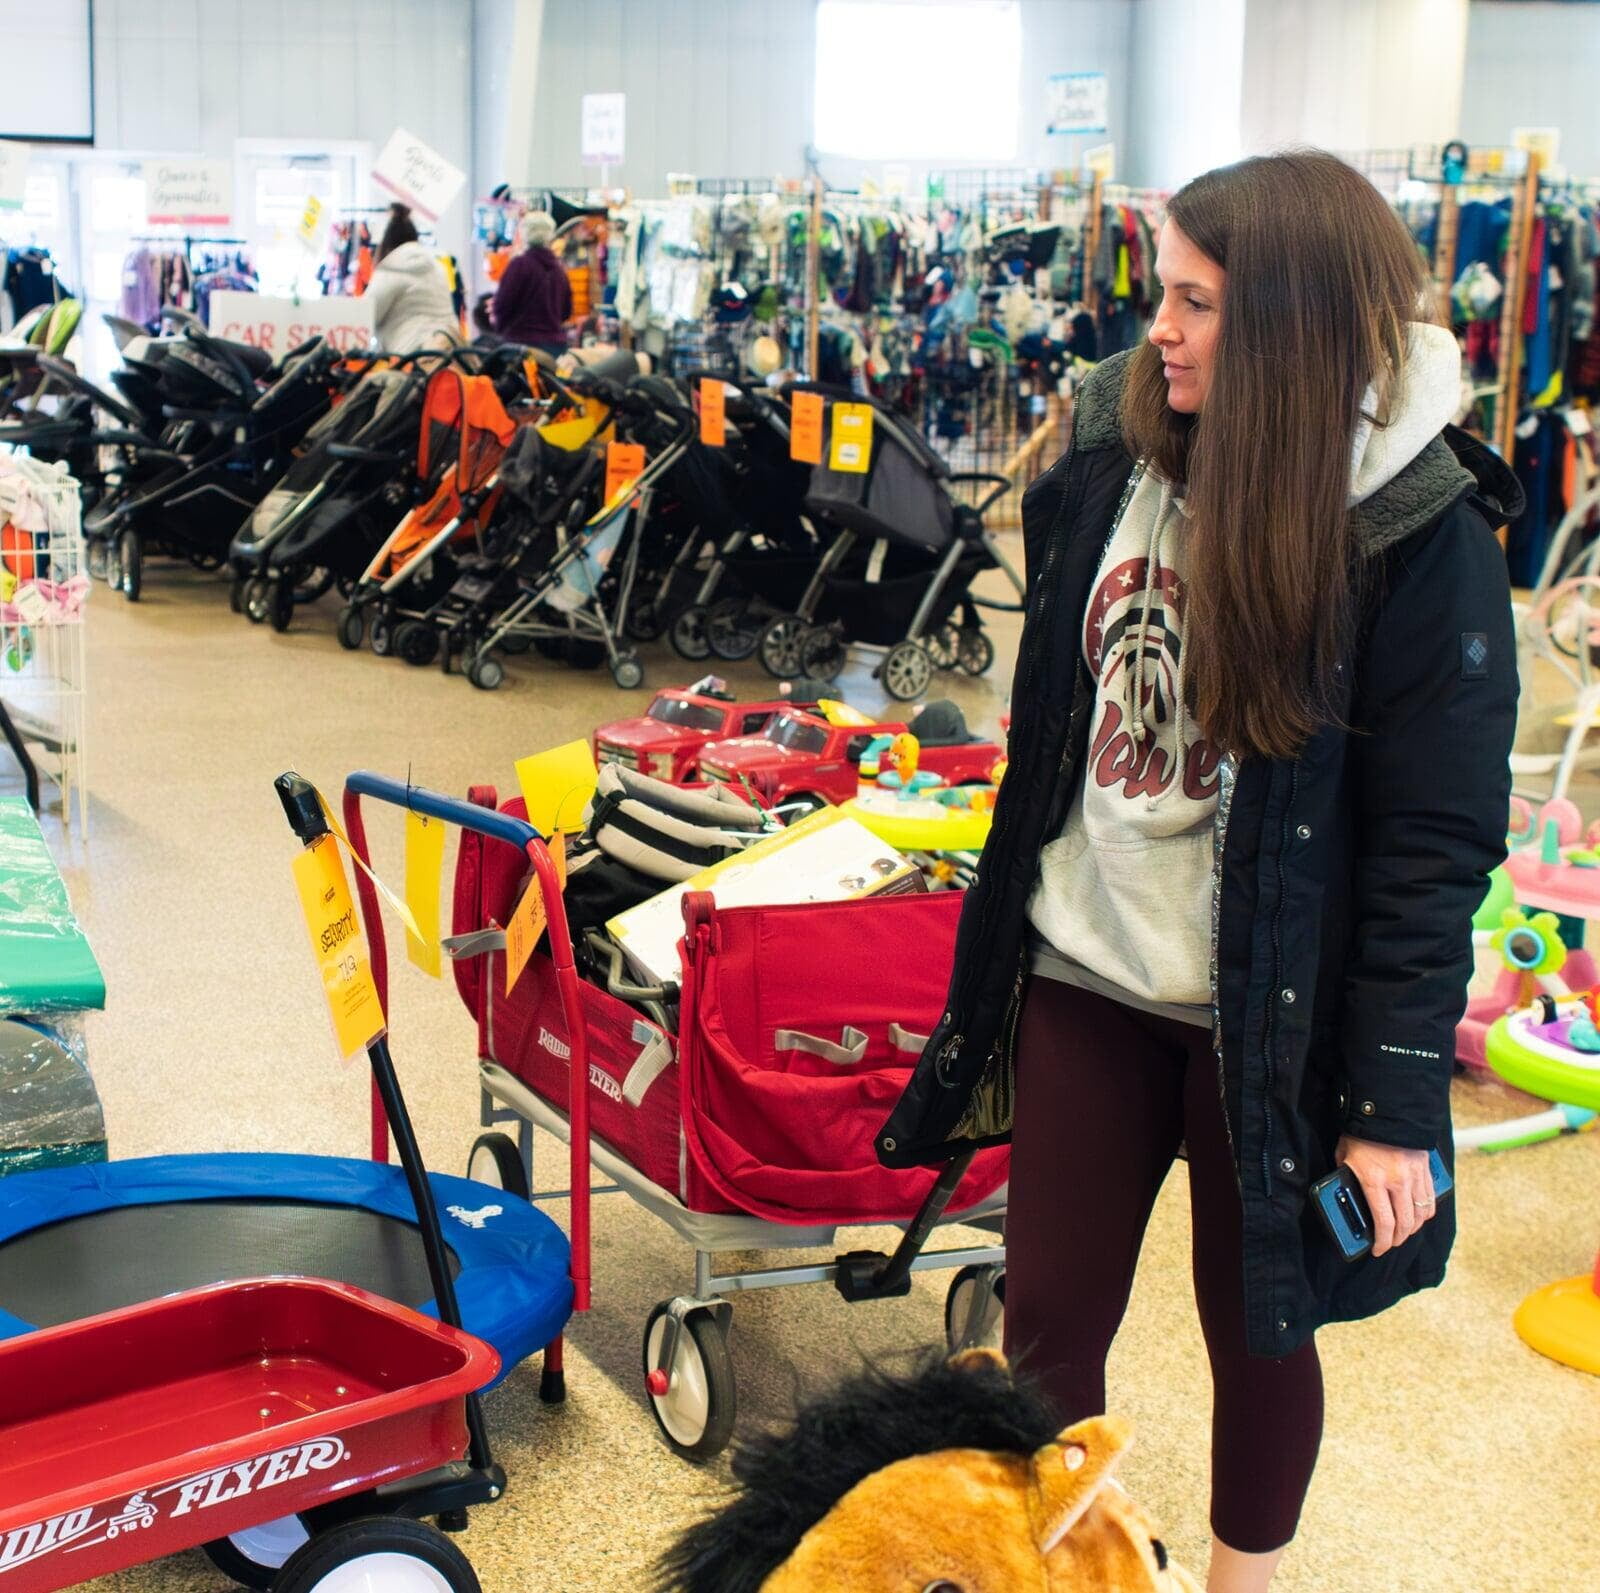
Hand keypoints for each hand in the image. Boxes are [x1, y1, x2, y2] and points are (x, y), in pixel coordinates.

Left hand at [1334, 1136, 1437, 1256]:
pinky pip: (1430, 1200)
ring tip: (1403, 1233)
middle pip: (1405, 1224)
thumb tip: (1346, 1192)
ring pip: (1420, 1215)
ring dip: (1412, 1229)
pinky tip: (1417, 1215)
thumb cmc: (1360, 1134)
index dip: (1382, 1242)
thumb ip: (1346, 1177)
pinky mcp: (1426, 1170)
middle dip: (1397, 1239)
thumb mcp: (1344, 1156)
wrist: (1385, 1110)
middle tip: (1389, 1243)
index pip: (1383, 1222)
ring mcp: (1415, 1177)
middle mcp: (1398, 1183)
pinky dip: (1425, 1212)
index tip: (1377, 1250)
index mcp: (1374, 1181)